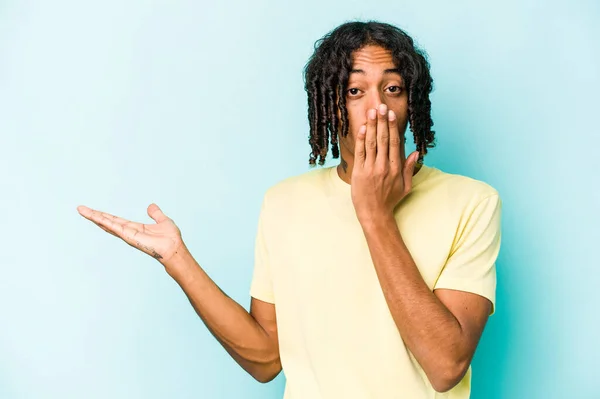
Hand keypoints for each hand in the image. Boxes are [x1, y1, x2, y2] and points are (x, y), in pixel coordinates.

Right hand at [77, 203, 184, 265]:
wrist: (174, 248)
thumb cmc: (171, 238)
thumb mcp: (163, 220)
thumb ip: (156, 214)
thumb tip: (151, 206)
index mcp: (135, 228)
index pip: (116, 220)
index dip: (105, 215)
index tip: (94, 211)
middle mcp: (128, 232)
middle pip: (108, 222)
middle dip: (94, 215)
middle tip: (81, 209)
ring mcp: (127, 235)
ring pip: (107, 224)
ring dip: (95, 217)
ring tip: (82, 210)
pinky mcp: (129, 237)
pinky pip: (114, 227)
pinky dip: (104, 222)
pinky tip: (94, 217)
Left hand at [351, 103, 419, 221]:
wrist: (374, 214)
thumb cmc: (390, 201)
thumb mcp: (405, 186)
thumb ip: (410, 169)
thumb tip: (416, 153)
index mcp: (396, 169)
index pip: (395, 143)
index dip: (393, 127)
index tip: (391, 115)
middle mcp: (384, 166)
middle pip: (384, 139)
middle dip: (382, 121)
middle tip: (381, 106)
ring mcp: (371, 169)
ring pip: (372, 143)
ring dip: (372, 126)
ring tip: (372, 112)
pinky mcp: (359, 172)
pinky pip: (361, 152)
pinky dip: (361, 139)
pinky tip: (363, 128)